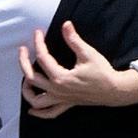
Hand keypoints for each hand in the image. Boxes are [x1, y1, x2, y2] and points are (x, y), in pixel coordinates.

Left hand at [19, 22, 137, 118]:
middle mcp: (57, 90)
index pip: (42, 57)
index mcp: (60, 77)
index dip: (38, 42)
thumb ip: (74, 40)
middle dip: (24, 62)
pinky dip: (39, 113)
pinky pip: (49, 113)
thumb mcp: (88, 54)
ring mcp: (60, 99)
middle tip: (23, 50)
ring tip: (25, 79)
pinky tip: (32, 109)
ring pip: (36, 100)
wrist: (114, 90)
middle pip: (31, 78)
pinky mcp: (66, 104)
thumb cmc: (102, 72)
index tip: (38, 32)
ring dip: (27, 91)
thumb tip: (65, 25)